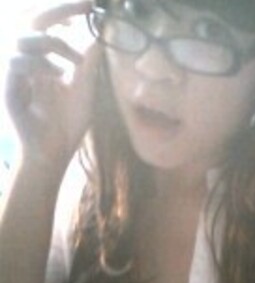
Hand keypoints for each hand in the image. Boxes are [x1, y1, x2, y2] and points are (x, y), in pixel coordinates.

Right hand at [5, 1, 99, 173]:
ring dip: (52, 42)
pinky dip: (38, 63)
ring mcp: (17, 73)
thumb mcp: (85, 90)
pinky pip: (16, 63)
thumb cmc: (69, 123)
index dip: (67, 10)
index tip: (91, 3)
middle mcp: (29, 61)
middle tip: (85, 6)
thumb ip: (89, 65)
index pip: (51, 25)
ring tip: (73, 60)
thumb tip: (102, 35)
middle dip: (60, 10)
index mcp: (47, 59)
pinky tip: (56, 75)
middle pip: (33, 21)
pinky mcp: (9, 88)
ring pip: (22, 38)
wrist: (54, 152)